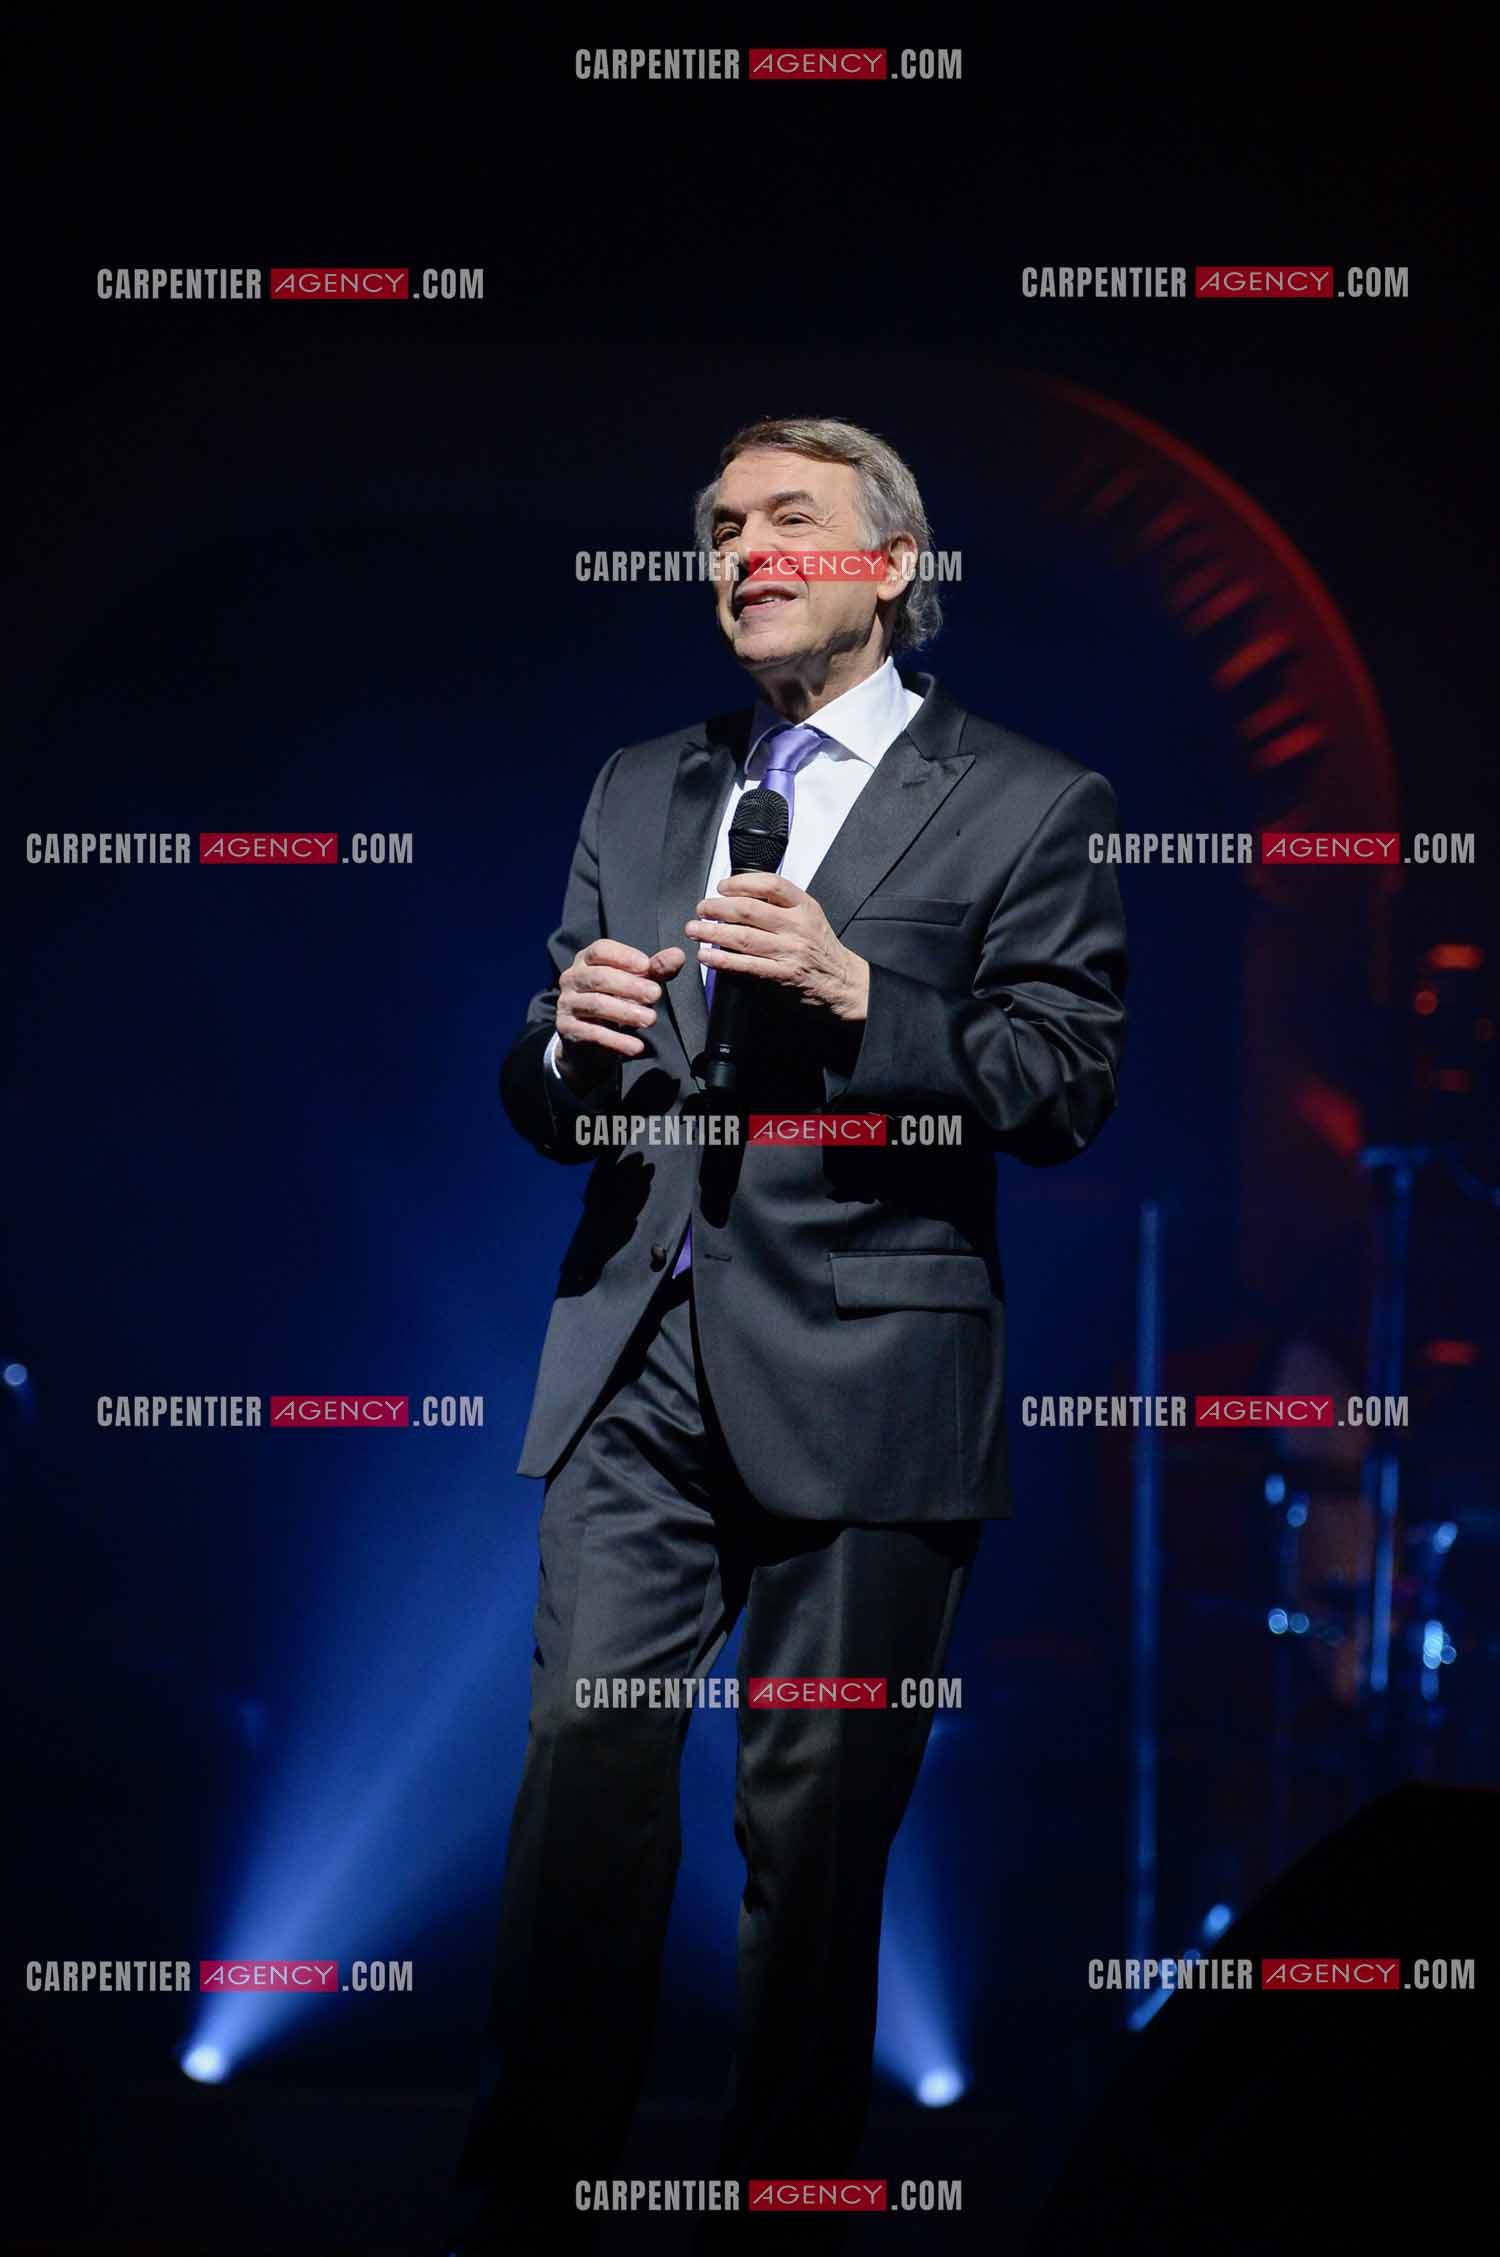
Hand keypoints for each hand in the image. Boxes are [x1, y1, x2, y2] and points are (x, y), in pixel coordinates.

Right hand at [555, 940, 685, 1092]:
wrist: (588, 1040)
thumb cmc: (615, 1000)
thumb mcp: (637, 983)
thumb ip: (656, 969)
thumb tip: (678, 955)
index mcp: (587, 960)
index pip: (600, 950)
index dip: (624, 956)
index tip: (647, 966)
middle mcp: (572, 978)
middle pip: (599, 977)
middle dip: (630, 986)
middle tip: (656, 994)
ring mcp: (566, 1003)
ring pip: (596, 1005)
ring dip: (626, 1012)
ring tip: (651, 1019)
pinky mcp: (567, 1028)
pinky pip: (592, 1033)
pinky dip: (616, 1040)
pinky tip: (637, 1047)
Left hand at [685, 872, 869, 1022]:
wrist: (844, 983)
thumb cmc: (822, 949)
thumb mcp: (810, 917)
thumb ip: (782, 905)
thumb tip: (742, 896)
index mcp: (805, 907)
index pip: (770, 884)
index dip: (741, 883)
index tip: (722, 886)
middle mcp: (797, 927)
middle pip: (749, 910)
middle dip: (718, 908)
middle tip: (702, 908)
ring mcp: (789, 951)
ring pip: (743, 937)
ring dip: (712, 932)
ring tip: (695, 929)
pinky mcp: (782, 975)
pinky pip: (746, 965)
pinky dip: (722, 960)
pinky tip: (707, 956)